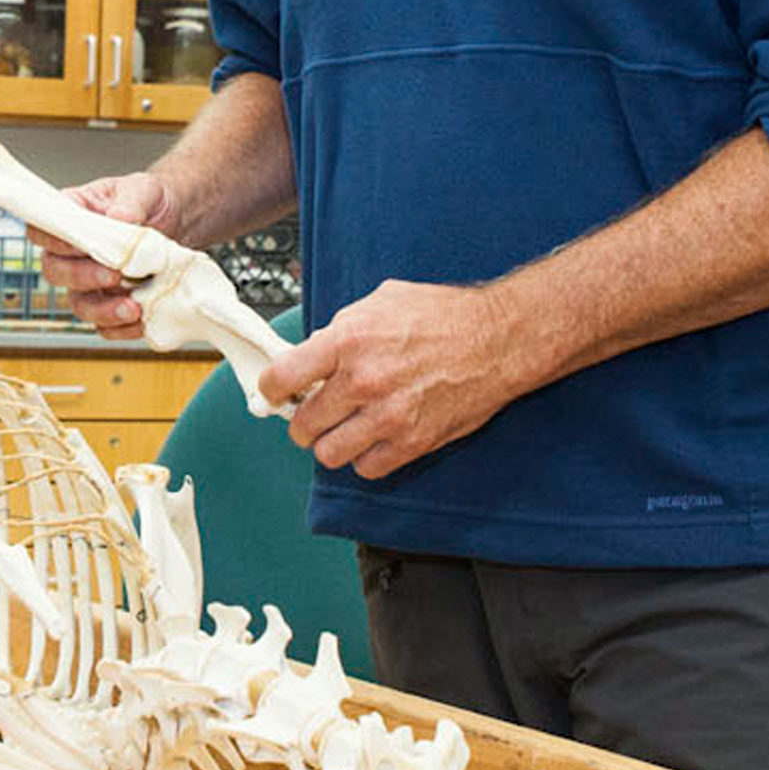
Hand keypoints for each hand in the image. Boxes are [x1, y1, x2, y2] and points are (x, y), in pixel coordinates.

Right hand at [33, 173, 177, 340]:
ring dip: (103, 310)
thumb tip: (118, 219)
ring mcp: (89, 283)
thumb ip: (130, 201)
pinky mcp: (110, 304)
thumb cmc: (149, 201)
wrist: (179, 222)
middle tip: (113, 275)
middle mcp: (73, 254)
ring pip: (79, 304)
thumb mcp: (143, 190)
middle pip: (55, 271)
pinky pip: (105, 326)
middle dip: (82, 277)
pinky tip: (141, 321)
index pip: (42, 230)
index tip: (76, 245)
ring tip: (132, 308)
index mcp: (72, 217)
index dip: (52, 240)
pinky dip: (122, 328)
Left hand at [259, 280, 537, 479]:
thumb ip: (342, 327)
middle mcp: (363, 380)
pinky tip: (373, 439)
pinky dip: (365, 458)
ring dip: (331, 444)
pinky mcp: (412, 442)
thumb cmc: (444, 316)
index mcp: (348, 339)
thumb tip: (312, 350)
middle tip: (311, 416)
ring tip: (342, 430)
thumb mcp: (381, 301)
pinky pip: (367, 467)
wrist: (498, 339)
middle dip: (301, 422)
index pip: (282, 377)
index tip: (272, 394)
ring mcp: (387, 416)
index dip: (270, 390)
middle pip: (303, 424)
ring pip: (329, 453)